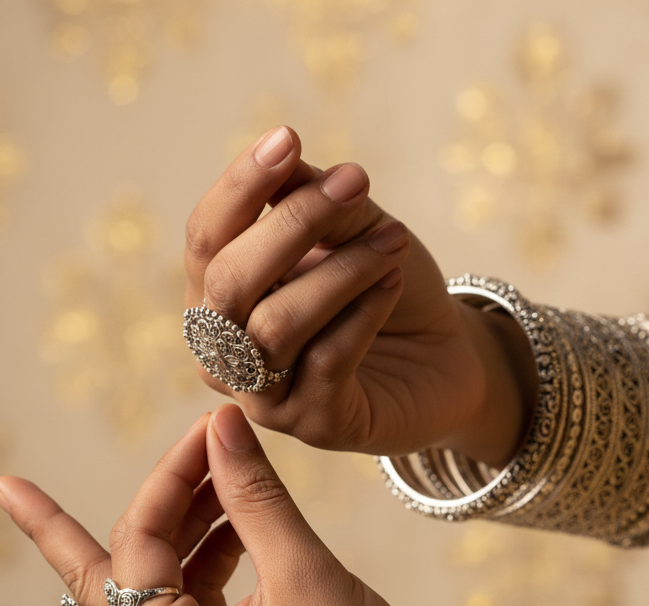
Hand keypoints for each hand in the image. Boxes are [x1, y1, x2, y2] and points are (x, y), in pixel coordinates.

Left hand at [0, 405, 452, 605]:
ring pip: (149, 593)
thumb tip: (222, 423)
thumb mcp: (304, 572)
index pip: (139, 543)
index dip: (172, 476)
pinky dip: (202, 570)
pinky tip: (234, 528)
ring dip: (181, 534)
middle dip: (125, 509)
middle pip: (112, 574)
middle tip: (83, 466)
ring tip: (221, 477)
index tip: (209, 426)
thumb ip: (252, 493)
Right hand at [184, 126, 535, 465]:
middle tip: (356, 183)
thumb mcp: (352, 232)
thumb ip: (310, 201)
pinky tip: (394, 283)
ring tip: (394, 241)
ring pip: (278, 325)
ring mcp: (264, 397)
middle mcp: (225, 353)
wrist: (443, 359)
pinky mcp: (313, 426)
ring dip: (341, 271)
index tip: (288, 137)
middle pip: (229, 284)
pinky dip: (363, 312)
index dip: (239, 188)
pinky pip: (327, 361)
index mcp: (218, 300)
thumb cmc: (384, 288)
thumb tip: (281, 158)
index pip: (206, 240)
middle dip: (291, 226)